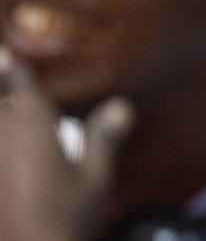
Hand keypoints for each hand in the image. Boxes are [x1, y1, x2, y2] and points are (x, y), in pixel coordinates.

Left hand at [0, 49, 133, 240]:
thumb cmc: (65, 223)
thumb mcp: (95, 183)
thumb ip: (103, 140)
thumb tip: (121, 104)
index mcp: (33, 130)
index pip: (22, 87)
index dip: (14, 68)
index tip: (7, 53)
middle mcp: (2, 138)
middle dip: (2, 88)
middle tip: (5, 69)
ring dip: (3, 113)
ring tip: (10, 112)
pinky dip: (3, 146)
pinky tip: (7, 154)